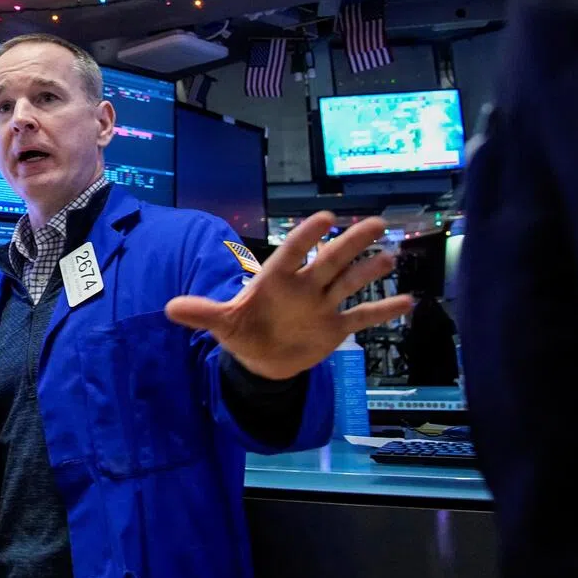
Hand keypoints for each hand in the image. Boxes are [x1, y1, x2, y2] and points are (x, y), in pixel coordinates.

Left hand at [165, 212, 412, 379]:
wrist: (261, 360)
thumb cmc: (242, 331)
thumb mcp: (222, 324)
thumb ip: (202, 313)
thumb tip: (169, 309)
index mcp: (276, 280)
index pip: (293, 252)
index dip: (308, 236)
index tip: (327, 217)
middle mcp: (304, 287)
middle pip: (330, 260)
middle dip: (351, 242)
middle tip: (376, 222)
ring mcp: (322, 305)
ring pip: (350, 282)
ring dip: (370, 271)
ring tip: (391, 256)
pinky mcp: (335, 328)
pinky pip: (362, 317)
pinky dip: (383, 311)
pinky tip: (408, 301)